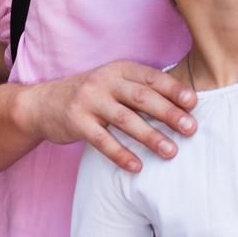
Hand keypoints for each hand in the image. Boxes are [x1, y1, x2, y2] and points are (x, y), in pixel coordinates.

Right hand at [18, 60, 197, 171]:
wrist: (43, 104)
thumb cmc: (90, 95)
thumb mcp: (113, 83)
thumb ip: (140, 89)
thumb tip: (183, 106)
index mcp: (119, 69)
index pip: (151, 77)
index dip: (174, 90)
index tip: (194, 104)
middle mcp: (104, 81)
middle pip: (142, 97)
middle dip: (168, 113)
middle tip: (191, 129)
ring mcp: (89, 101)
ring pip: (125, 120)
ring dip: (150, 137)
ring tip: (171, 151)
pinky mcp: (76, 122)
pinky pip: (103, 141)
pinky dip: (121, 155)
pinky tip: (137, 167)